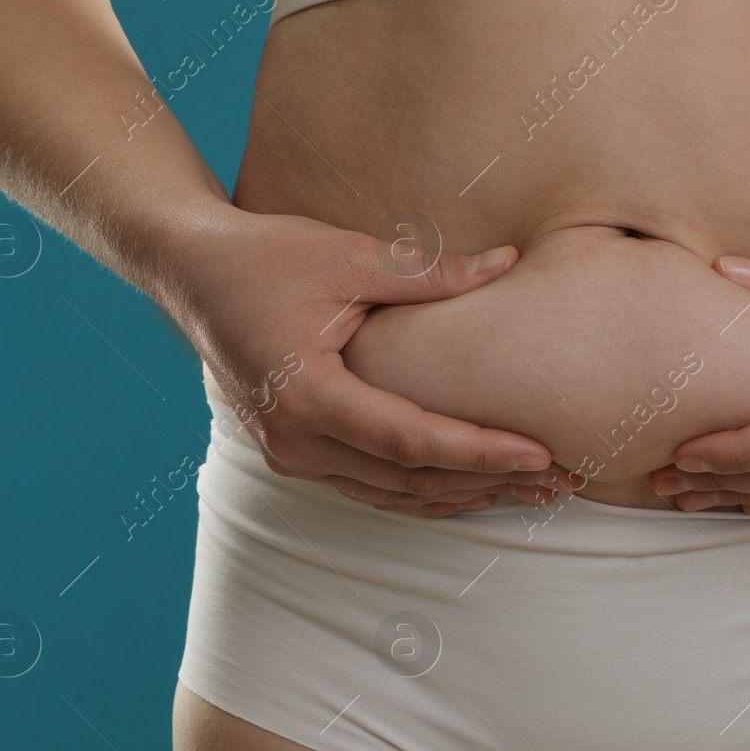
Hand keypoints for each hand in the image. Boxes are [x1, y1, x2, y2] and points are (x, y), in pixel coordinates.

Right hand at [161, 204, 571, 516]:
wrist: (190, 273)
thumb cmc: (264, 257)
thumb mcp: (346, 255)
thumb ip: (429, 272)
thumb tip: (508, 264)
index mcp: (306, 396)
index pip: (410, 439)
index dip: (479, 450)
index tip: (539, 452)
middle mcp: (295, 441)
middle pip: (410, 480)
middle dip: (489, 481)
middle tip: (559, 480)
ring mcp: (291, 454)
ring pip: (394, 495)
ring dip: (465, 494)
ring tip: (533, 492)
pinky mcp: (295, 453)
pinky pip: (372, 488)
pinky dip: (426, 492)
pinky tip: (476, 488)